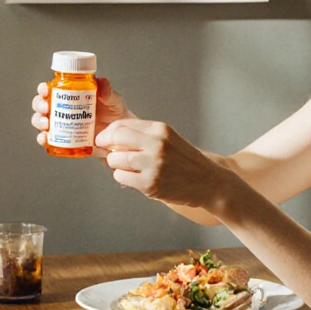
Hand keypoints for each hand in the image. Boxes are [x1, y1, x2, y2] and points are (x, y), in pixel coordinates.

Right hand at [31, 76, 132, 155]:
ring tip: (47, 124)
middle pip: (41, 104)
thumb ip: (107, 91)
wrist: (121, 135)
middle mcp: (63, 110)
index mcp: (71, 96)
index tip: (45, 89)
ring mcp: (62, 125)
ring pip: (41, 121)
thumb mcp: (113, 100)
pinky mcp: (64, 140)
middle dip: (39, 105)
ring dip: (38, 121)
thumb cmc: (116, 113)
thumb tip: (101, 80)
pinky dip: (42, 139)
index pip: (51, 89)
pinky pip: (48, 139)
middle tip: (46, 108)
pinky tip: (45, 138)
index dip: (43, 88)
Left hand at [94, 118, 239, 212]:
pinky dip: (122, 177)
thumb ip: (143, 135)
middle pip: (115, 139)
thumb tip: (111, 137)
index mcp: (160, 129)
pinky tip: (133, 177)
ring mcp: (154, 165)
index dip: (108, 132)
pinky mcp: (150, 184)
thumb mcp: (168, 138)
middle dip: (106, 145)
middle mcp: (157, 144)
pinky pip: (121, 177)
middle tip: (106, 151)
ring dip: (114, 163)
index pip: (122, 125)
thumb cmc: (185, 160)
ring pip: (115, 159)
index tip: (103, 138)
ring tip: (125, 166)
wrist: (208, 182)